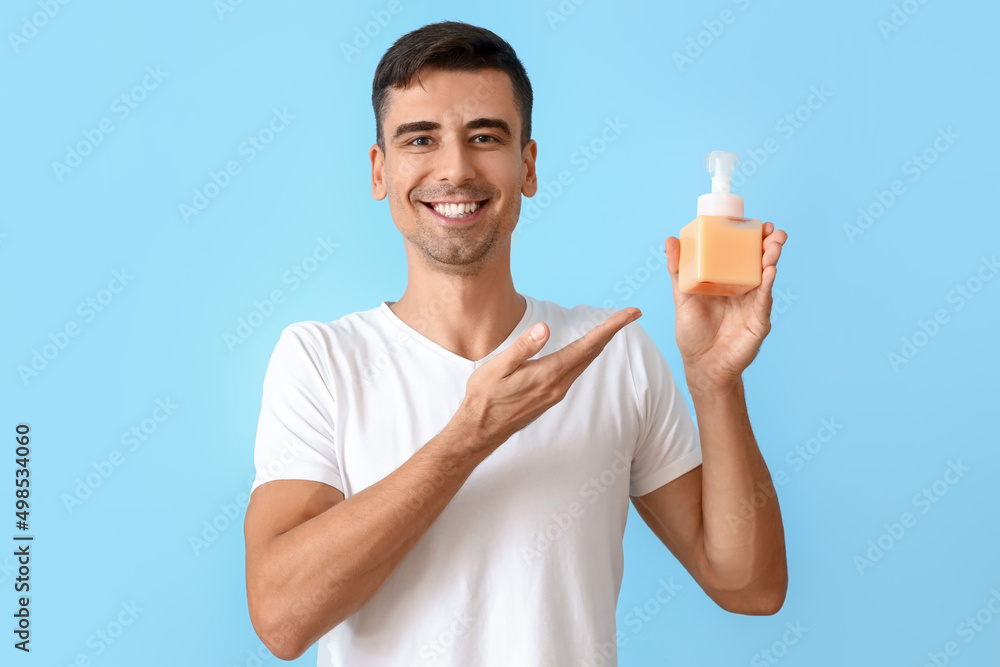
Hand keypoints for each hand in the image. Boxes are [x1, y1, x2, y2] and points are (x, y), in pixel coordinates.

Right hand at [456, 306, 641, 451]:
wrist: (480, 431)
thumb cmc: (484, 397)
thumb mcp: (497, 368)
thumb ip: (522, 348)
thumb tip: (544, 329)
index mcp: (548, 374)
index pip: (587, 345)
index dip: (611, 327)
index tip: (632, 313)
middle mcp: (558, 385)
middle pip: (592, 353)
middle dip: (613, 331)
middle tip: (631, 313)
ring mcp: (556, 393)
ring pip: (585, 363)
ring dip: (600, 343)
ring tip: (612, 326)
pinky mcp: (550, 397)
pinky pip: (575, 371)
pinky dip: (586, 355)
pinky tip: (585, 349)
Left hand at [664, 222, 787, 390]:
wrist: (702, 365)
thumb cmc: (693, 333)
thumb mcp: (682, 297)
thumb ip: (678, 270)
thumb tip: (671, 240)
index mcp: (727, 280)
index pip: (741, 253)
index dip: (750, 237)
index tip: (753, 220)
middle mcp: (743, 289)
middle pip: (759, 261)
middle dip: (768, 243)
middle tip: (770, 229)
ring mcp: (753, 304)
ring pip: (766, 277)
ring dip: (772, 259)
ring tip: (773, 244)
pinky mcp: (758, 320)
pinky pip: (764, 300)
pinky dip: (768, 284)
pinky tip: (770, 271)